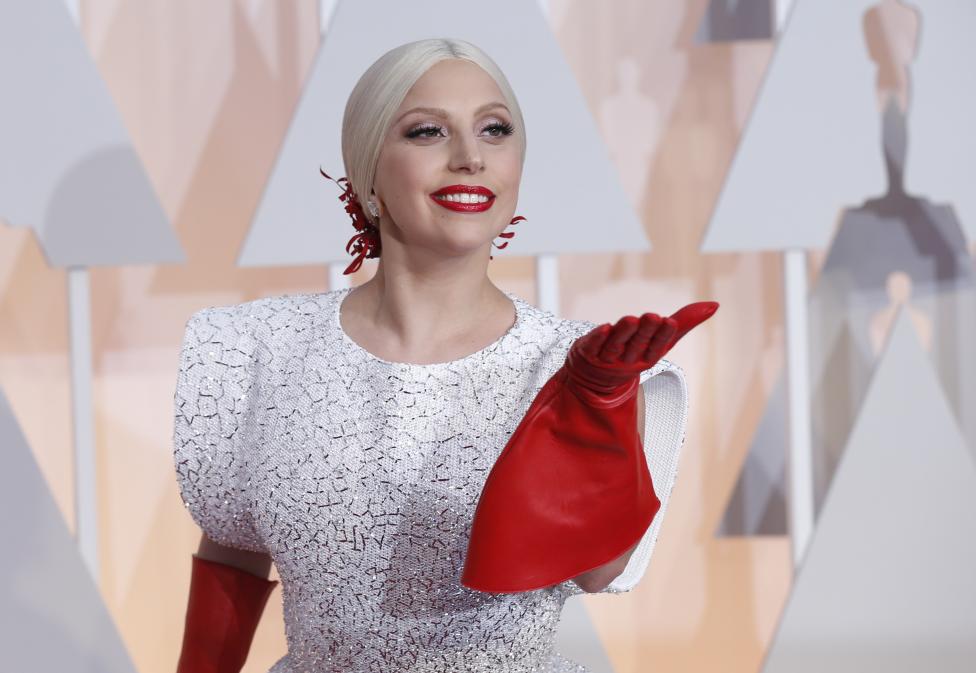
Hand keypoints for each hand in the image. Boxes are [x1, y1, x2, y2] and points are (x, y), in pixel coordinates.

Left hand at [565, 301, 717, 403]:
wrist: (597, 377)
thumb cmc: (636, 351)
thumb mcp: (661, 339)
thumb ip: (685, 322)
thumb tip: (715, 304)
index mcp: (649, 356)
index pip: (658, 346)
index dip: (663, 335)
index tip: (669, 321)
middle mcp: (629, 358)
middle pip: (638, 344)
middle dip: (646, 331)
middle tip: (653, 316)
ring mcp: (608, 357)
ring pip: (616, 345)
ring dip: (624, 333)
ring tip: (631, 318)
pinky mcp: (589, 352)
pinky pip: (594, 345)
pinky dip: (598, 337)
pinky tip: (604, 327)